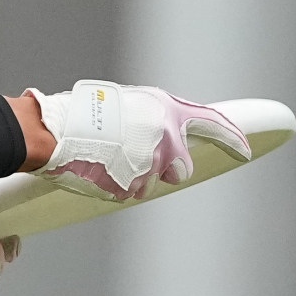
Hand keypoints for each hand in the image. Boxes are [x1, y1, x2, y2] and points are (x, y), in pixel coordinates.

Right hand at [28, 79, 251, 202]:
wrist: (50, 130)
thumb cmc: (78, 113)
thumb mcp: (123, 102)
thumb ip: (150, 120)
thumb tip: (160, 135)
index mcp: (164, 110)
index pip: (210, 122)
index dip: (231, 138)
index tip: (244, 150)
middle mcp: (165, 138)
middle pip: (181, 170)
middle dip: (164, 169)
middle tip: (136, 159)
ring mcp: (150, 165)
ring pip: (151, 184)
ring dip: (134, 177)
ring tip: (105, 159)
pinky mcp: (132, 187)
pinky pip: (128, 192)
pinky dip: (114, 185)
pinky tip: (96, 169)